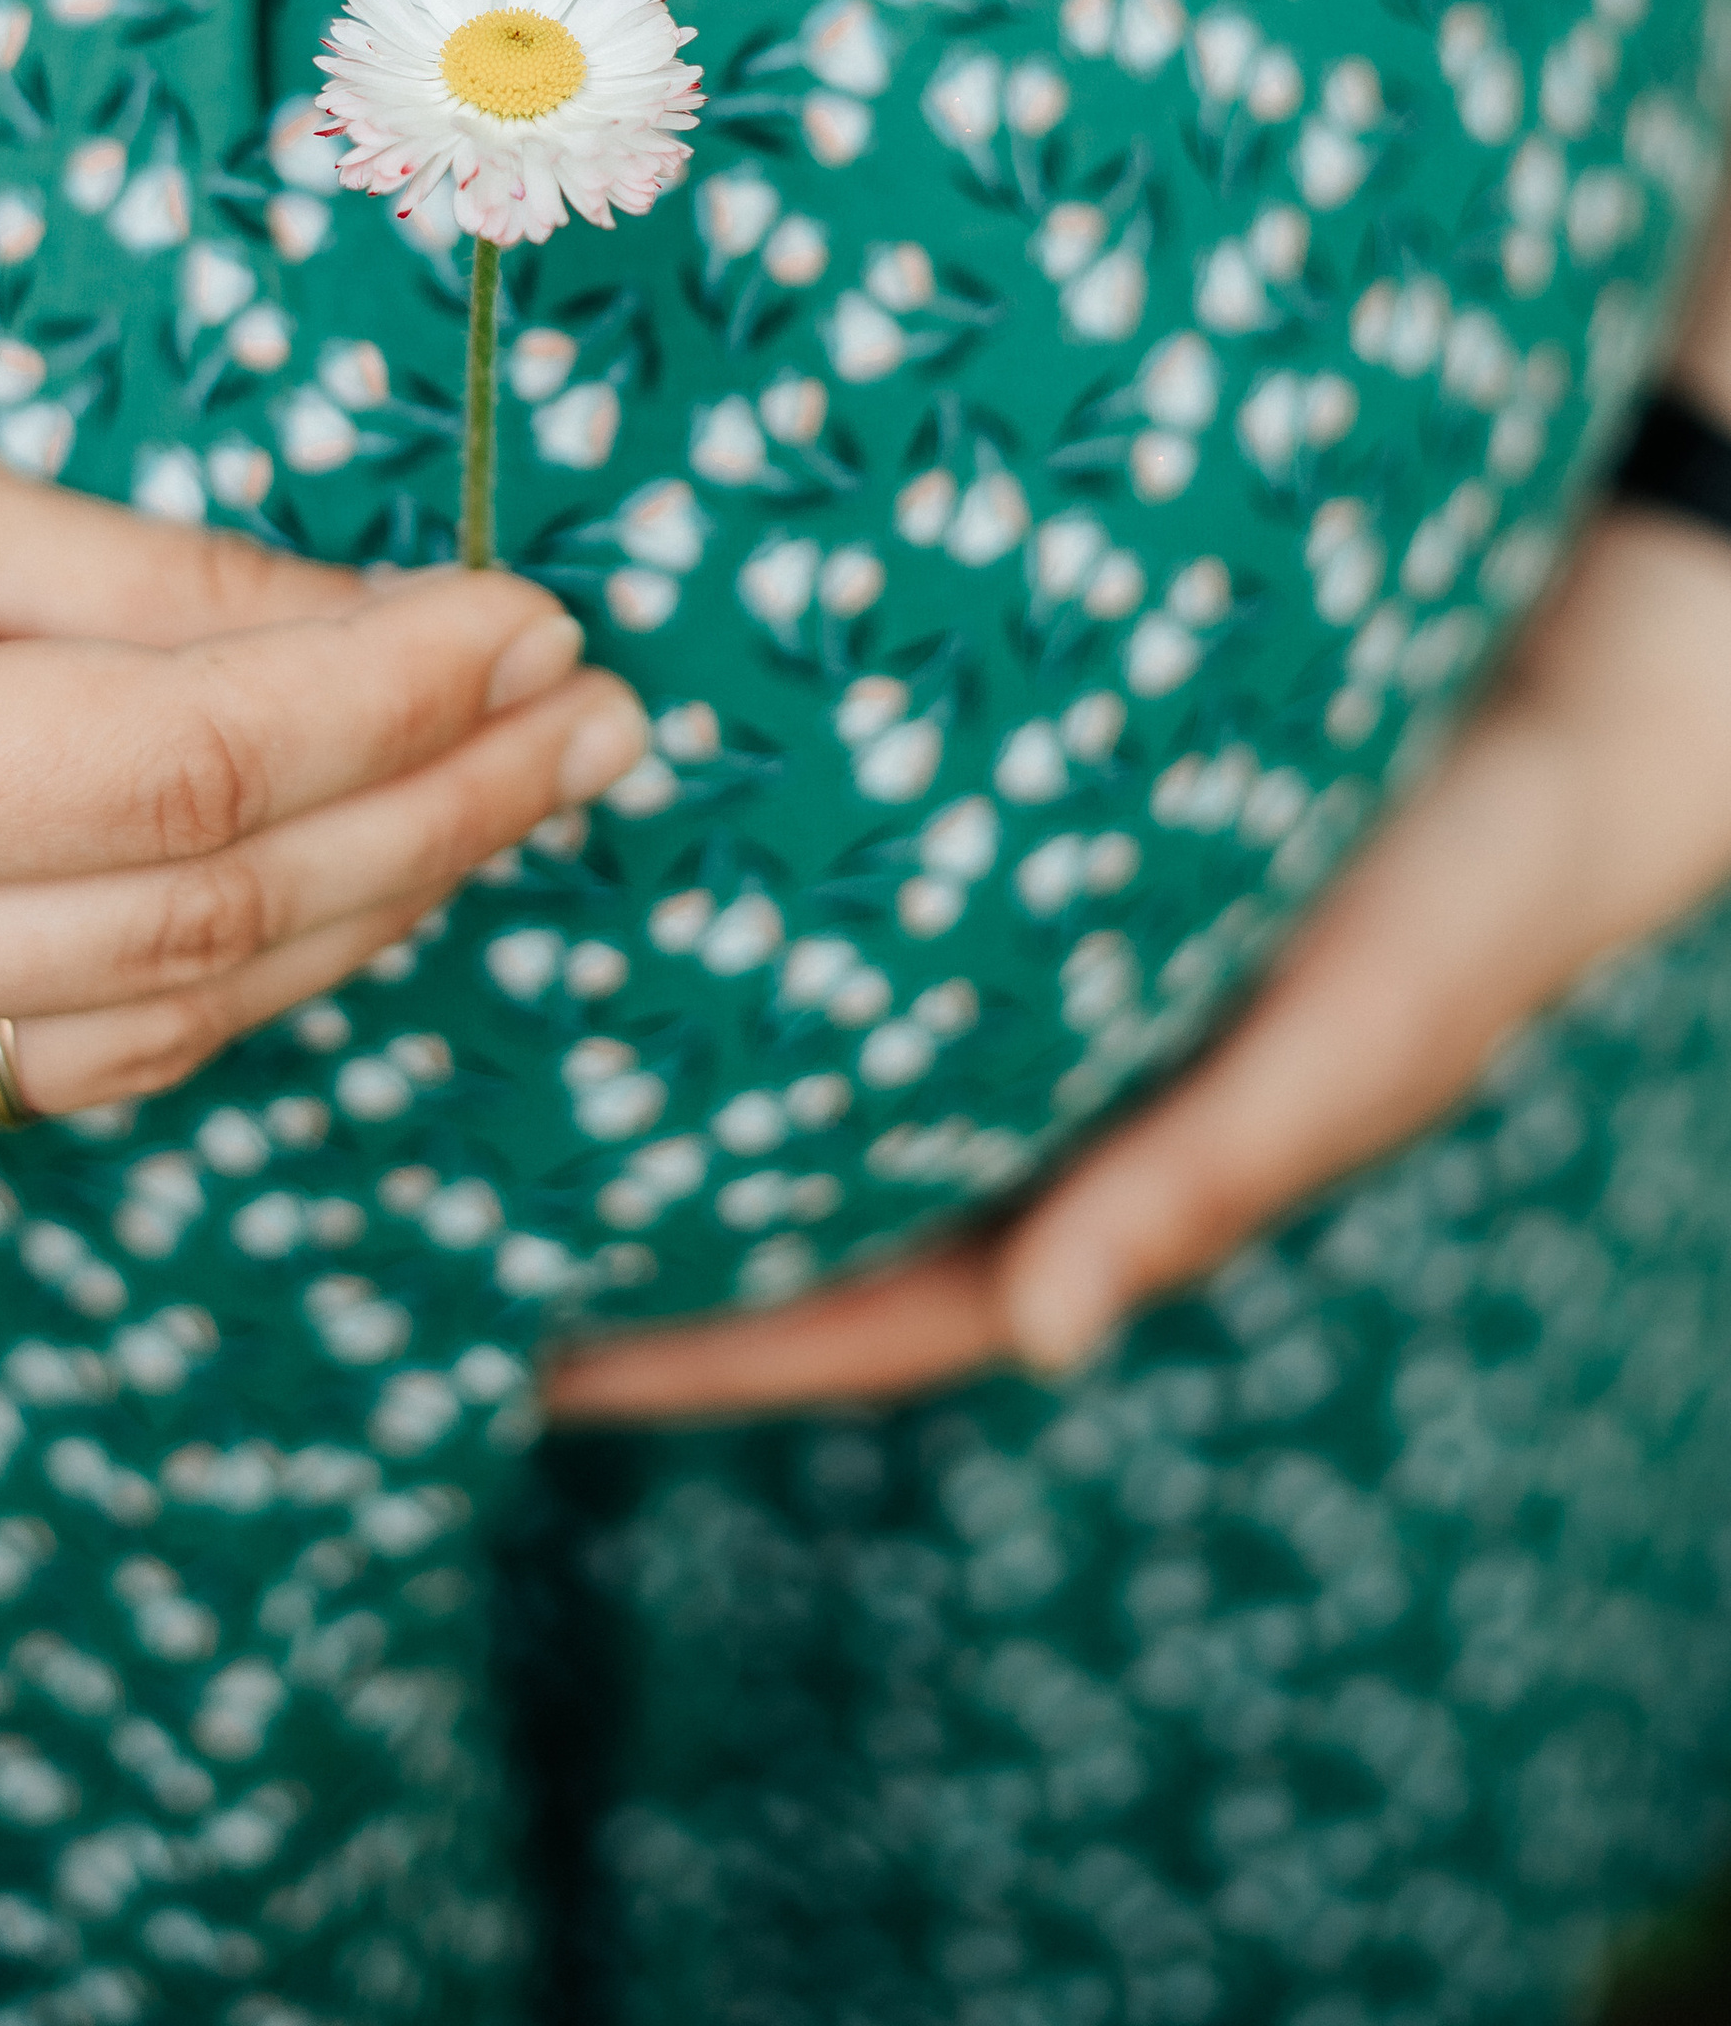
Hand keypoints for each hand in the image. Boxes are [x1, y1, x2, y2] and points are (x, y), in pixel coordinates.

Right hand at [0, 323, 648, 1174]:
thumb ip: (156, 590)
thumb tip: (426, 646)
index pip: (169, 784)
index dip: (391, 710)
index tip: (544, 627)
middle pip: (186, 934)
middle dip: (429, 819)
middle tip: (592, 717)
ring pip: (149, 1038)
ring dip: (360, 913)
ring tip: (518, 791)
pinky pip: (55, 1072)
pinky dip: (220, 981)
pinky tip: (340, 879)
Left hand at [541, 505, 1730, 1424]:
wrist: (1583, 658)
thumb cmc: (1482, 880)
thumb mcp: (1360, 1032)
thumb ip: (1210, 1171)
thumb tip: (1052, 1333)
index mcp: (1116, 1167)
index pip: (885, 1297)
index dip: (722, 1349)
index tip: (543, 1366)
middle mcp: (1045, 1072)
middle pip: (815, 1169)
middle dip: (649, 1204)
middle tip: (443, 1207)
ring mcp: (1024, 953)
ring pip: (822, 1030)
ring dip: (679, 1041)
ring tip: (487, 1027)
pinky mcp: (1024, 821)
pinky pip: (859, 890)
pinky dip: (754, 894)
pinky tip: (622, 840)